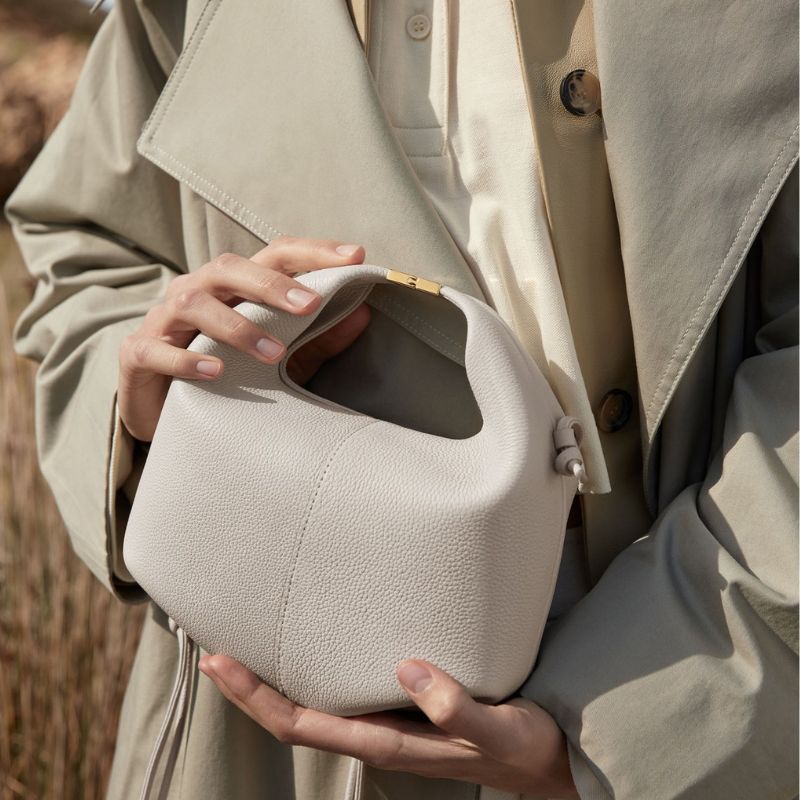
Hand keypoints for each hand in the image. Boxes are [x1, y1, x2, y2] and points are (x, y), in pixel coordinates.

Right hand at [118, 236, 370, 440]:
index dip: (313, 251)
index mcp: (235, 288)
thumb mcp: (278, 361)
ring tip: (274, 354)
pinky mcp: (138, 353)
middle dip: (271, 283)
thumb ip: (316, 341)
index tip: (355, 256)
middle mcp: (199, 292)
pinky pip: (157, 349)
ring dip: (237, 326)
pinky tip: (216, 372)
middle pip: (229, 268)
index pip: (274, 256)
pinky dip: (186, 359)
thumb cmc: (226, 376)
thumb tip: (364, 315)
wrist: (164, 413)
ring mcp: (165, 320)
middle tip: (309, 305)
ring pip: (193, 303)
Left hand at [198, 655, 578, 797]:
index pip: (302, 724)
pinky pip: (341, 694)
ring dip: (274, 682)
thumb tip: (407, 669)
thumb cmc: (522, 745)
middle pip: (293, 717)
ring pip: (313, 707)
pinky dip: (312, 674)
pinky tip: (311, 650)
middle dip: (249, 688)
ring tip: (248, 645)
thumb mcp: (497, 728)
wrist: (544, 760)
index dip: (256, 696)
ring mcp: (386, 724)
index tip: (221, 662)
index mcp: (387, 743)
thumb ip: (456, 707)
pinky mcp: (400, 710)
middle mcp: (376, 735)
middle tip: (213, 648)